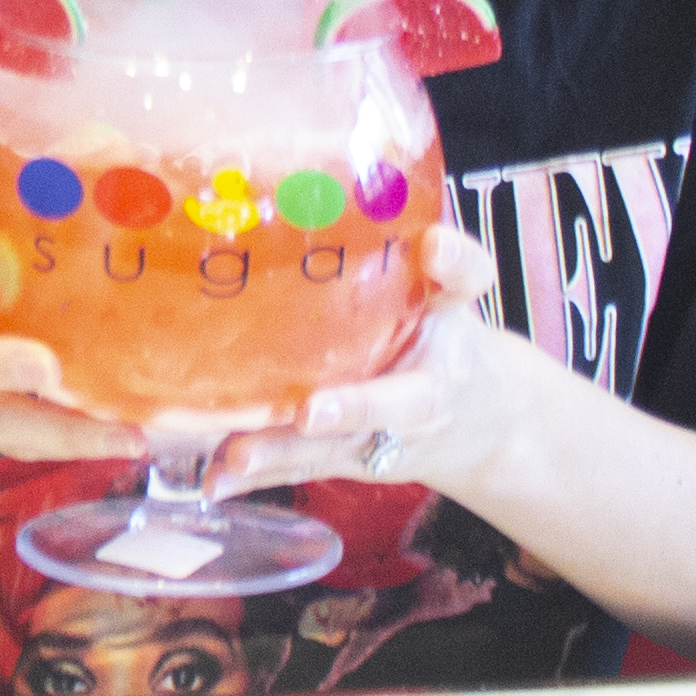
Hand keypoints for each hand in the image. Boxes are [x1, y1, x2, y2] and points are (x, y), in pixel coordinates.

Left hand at [201, 226, 505, 496]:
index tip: (434, 247)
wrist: (480, 423)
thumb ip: (431, 255)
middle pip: (392, 403)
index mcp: (451, 322)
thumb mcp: (449, 291)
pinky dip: (257, 478)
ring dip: (282, 453)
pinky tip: (215, 482)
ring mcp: (383, 436)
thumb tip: (388, 214)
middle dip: (351, 409)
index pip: (462, 285)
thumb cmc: (445, 340)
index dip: (451, 265)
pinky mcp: (349, 460)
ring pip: (335, 448)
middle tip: (309, 412)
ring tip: (233, 457)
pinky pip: (303, 468)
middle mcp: (423, 390)